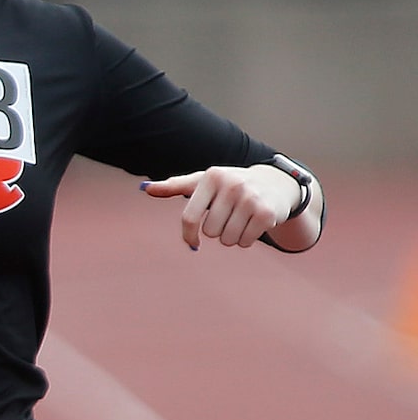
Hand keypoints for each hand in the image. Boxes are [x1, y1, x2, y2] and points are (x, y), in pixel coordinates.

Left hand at [142, 164, 298, 250]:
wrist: (276, 183)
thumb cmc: (229, 185)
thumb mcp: (203, 181)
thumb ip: (174, 186)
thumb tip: (144, 188)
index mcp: (212, 177)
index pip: (190, 218)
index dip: (188, 235)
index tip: (192, 242)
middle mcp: (232, 185)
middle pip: (210, 231)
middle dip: (216, 230)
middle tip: (227, 217)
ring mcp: (251, 198)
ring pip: (227, 239)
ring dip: (231, 236)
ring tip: (240, 219)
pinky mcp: (267, 213)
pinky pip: (244, 242)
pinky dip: (246, 239)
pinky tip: (253, 223)